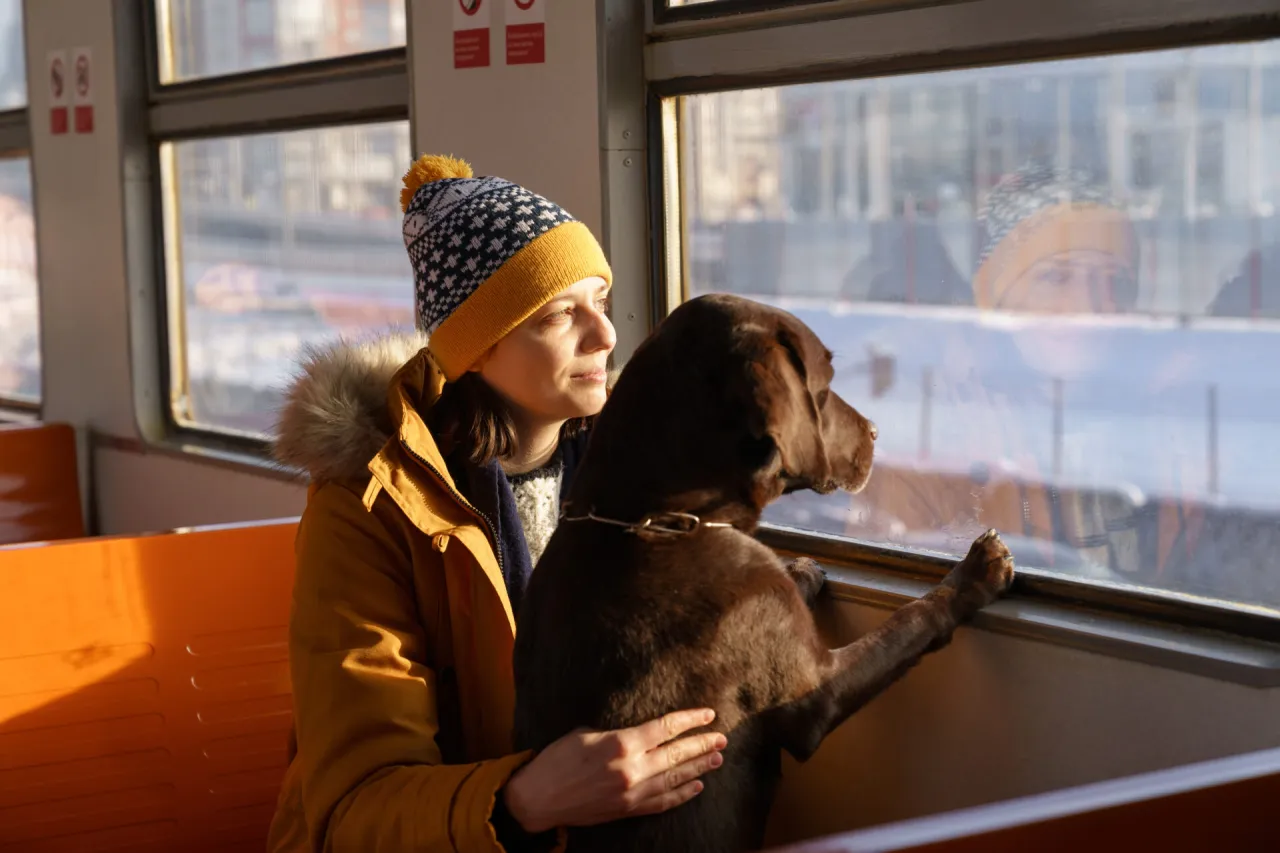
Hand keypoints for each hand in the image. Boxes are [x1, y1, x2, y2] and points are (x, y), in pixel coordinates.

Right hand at [502, 708, 726, 833]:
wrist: (538, 798)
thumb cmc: (557, 760)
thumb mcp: (585, 733)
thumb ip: (617, 734)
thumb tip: (638, 735)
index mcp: (622, 743)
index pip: (666, 728)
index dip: (690, 720)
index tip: (708, 714)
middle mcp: (632, 768)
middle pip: (677, 753)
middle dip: (702, 744)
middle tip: (721, 738)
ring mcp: (632, 792)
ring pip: (675, 778)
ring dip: (698, 768)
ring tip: (717, 759)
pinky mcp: (628, 810)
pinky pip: (663, 802)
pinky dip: (682, 794)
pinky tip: (696, 786)